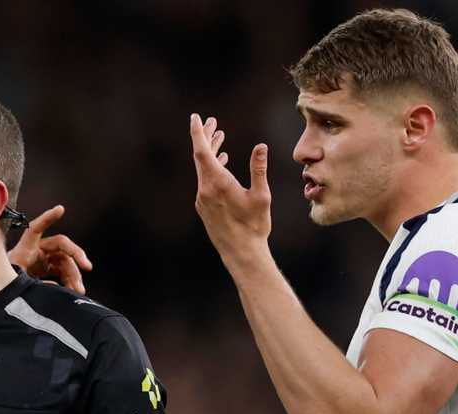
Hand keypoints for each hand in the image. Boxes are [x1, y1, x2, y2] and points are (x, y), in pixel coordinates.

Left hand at [9, 205, 91, 294]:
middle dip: (77, 255)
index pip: (36, 228)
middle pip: (62, 246)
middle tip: (87, 266)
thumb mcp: (18, 284)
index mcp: (25, 249)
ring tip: (78, 290)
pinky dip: (69, 281)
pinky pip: (63, 272)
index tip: (60, 209)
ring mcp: (43, 259)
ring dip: (74, 275)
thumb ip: (36, 283)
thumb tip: (56, 286)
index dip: (47, 218)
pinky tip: (72, 290)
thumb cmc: (4, 284)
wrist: (1, 292)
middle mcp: (36, 250)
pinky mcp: (46, 268)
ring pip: (66, 262)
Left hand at [189, 113, 270, 266]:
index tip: (195, 117)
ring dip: (211, 151)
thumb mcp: (261, 196)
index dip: (198, 132)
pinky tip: (222, 161)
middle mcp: (205, 189)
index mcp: (217, 183)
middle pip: (201, 157)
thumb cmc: (253, 226)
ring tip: (219, 136)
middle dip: (207, 137)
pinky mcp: (204, 207)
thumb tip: (261, 147)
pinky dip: (212, 166)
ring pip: (203, 168)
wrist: (241, 252)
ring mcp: (202, 199)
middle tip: (212, 121)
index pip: (202, 151)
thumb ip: (258, 169)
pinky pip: (205, 180)